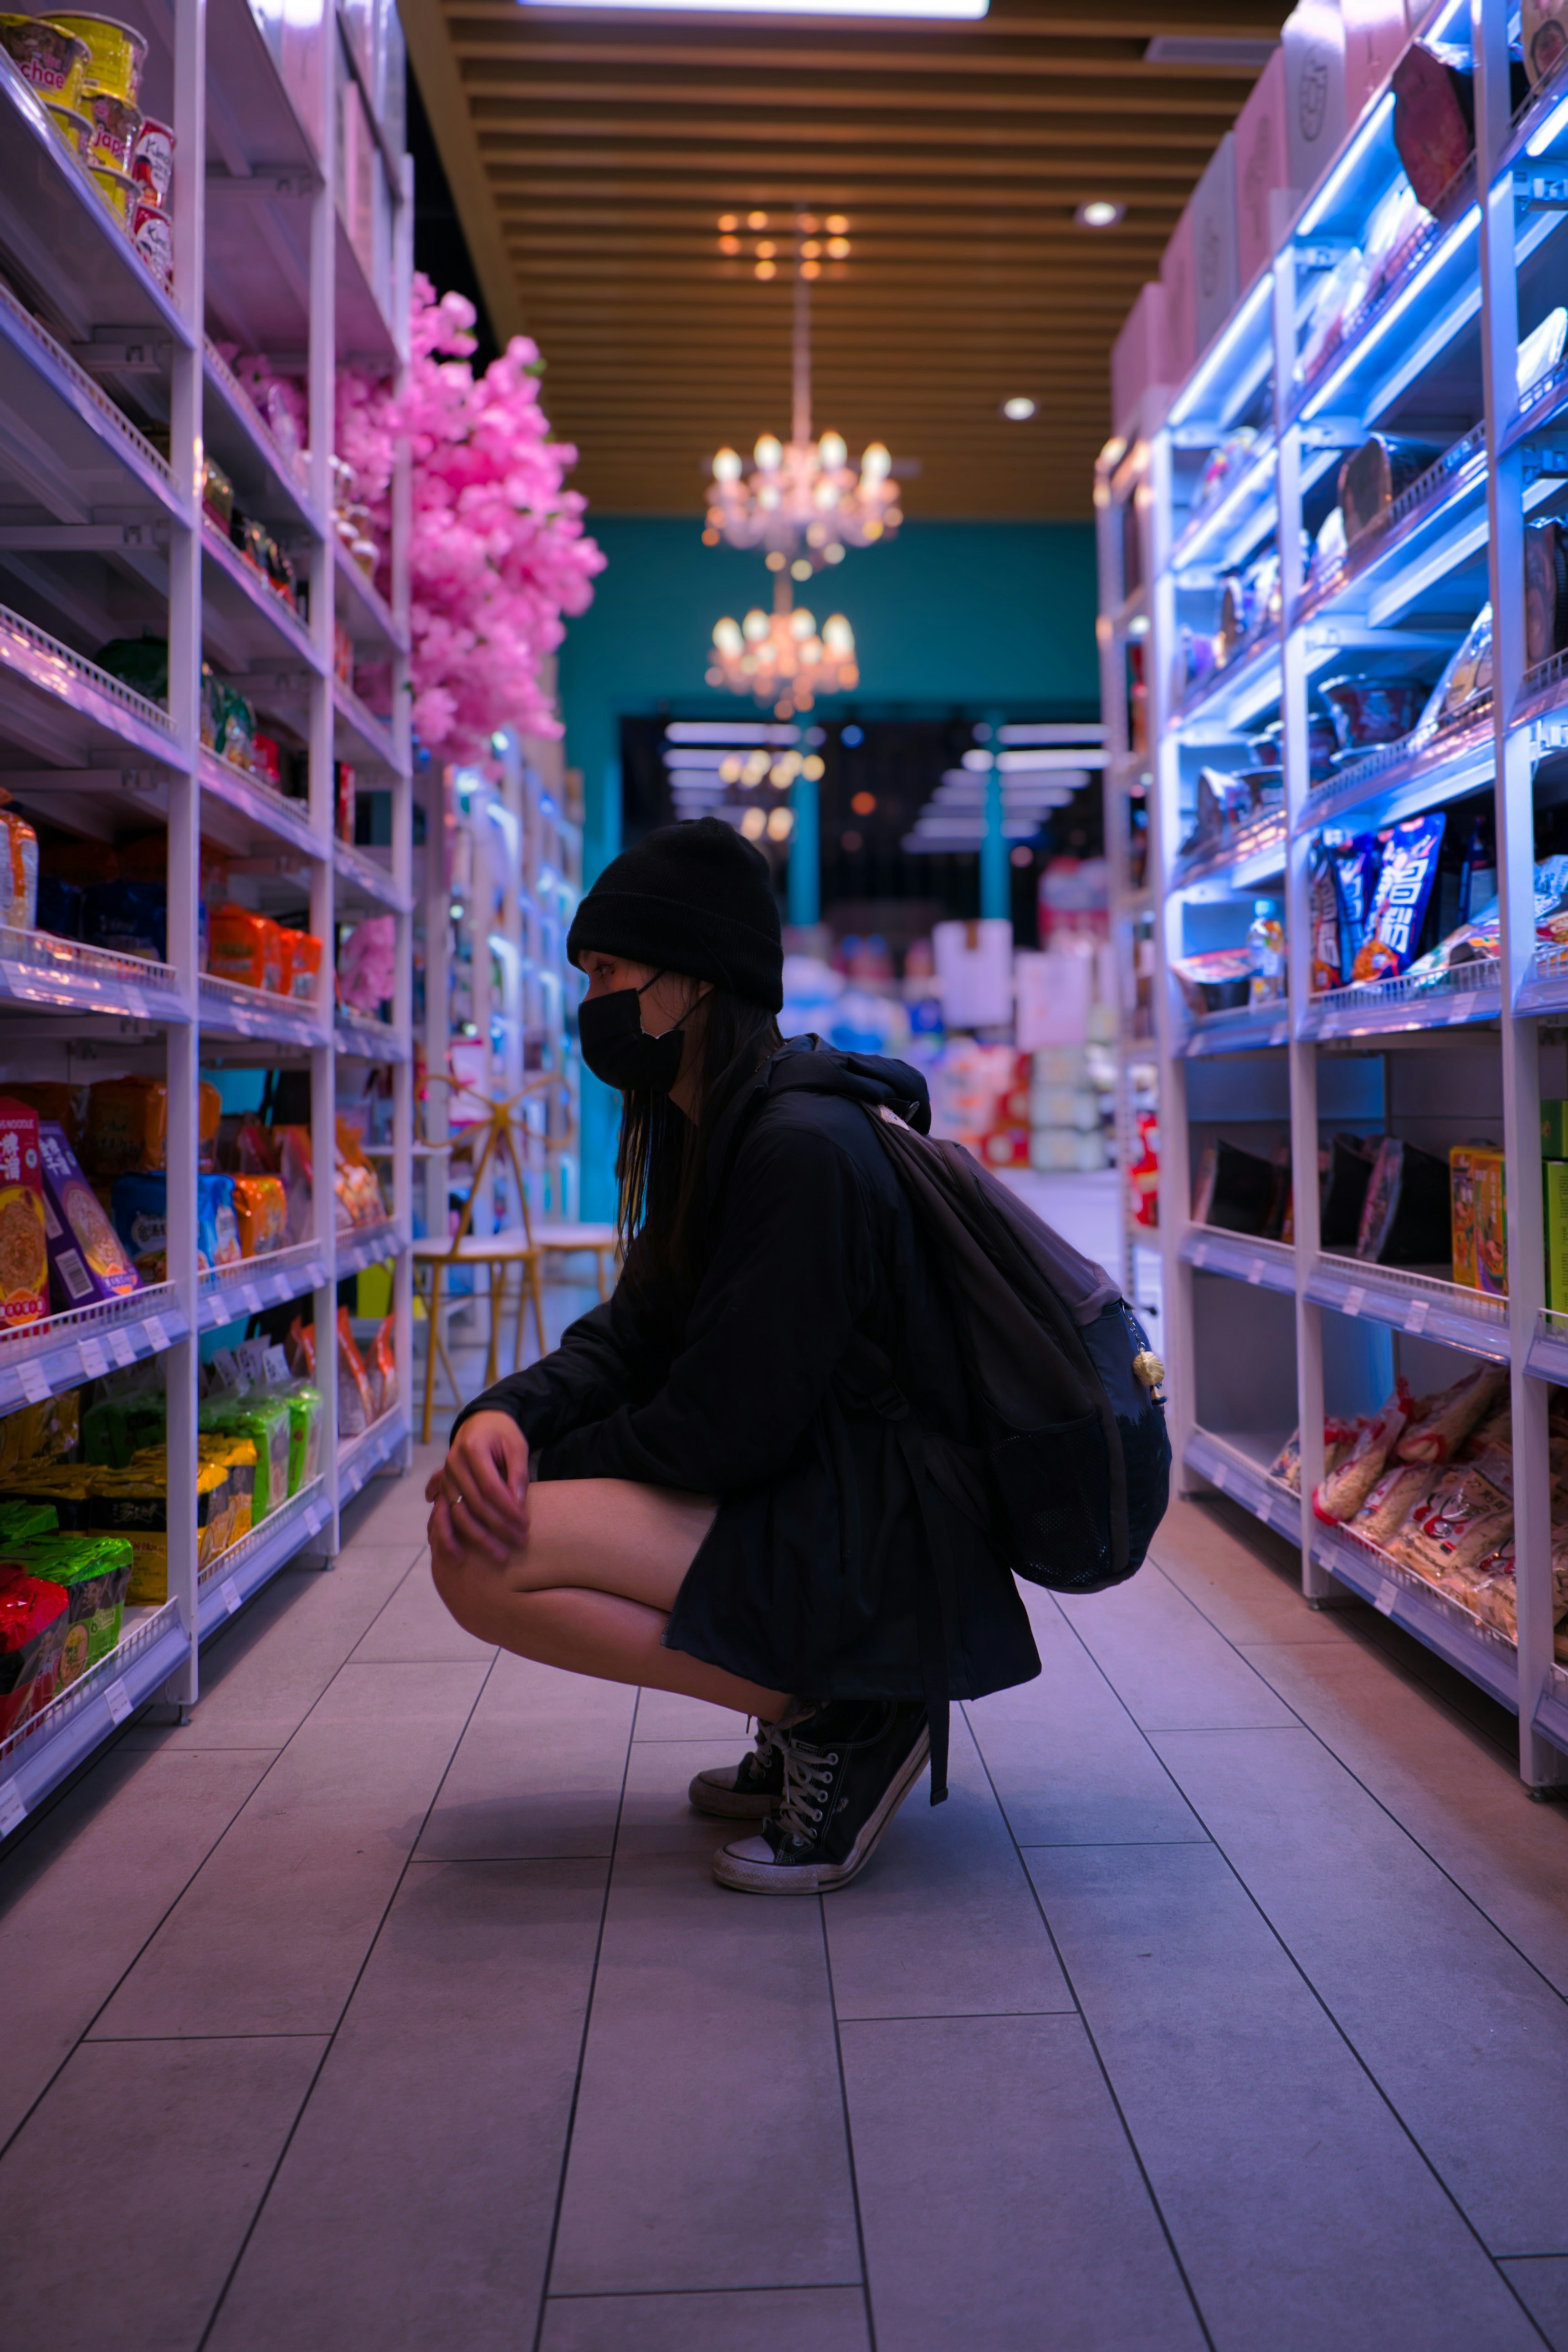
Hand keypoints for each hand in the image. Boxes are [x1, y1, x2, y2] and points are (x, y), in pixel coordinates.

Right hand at [425, 1410, 530, 1563]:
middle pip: (475, 1504)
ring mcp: (445, 1478)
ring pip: (457, 1515)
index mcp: (471, 1449)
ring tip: (498, 1556)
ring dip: (477, 1539)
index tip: (525, 1525)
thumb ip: (518, 1473)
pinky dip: (446, 1537)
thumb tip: (518, 1506)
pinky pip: (440, 1516)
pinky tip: (457, 1555)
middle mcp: (453, 1465)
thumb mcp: (516, 1445)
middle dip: (499, 1527)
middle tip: (520, 1542)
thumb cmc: (501, 1433)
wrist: (479, 1422)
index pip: (491, 1487)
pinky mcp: (442, 1488)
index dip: (508, 1509)